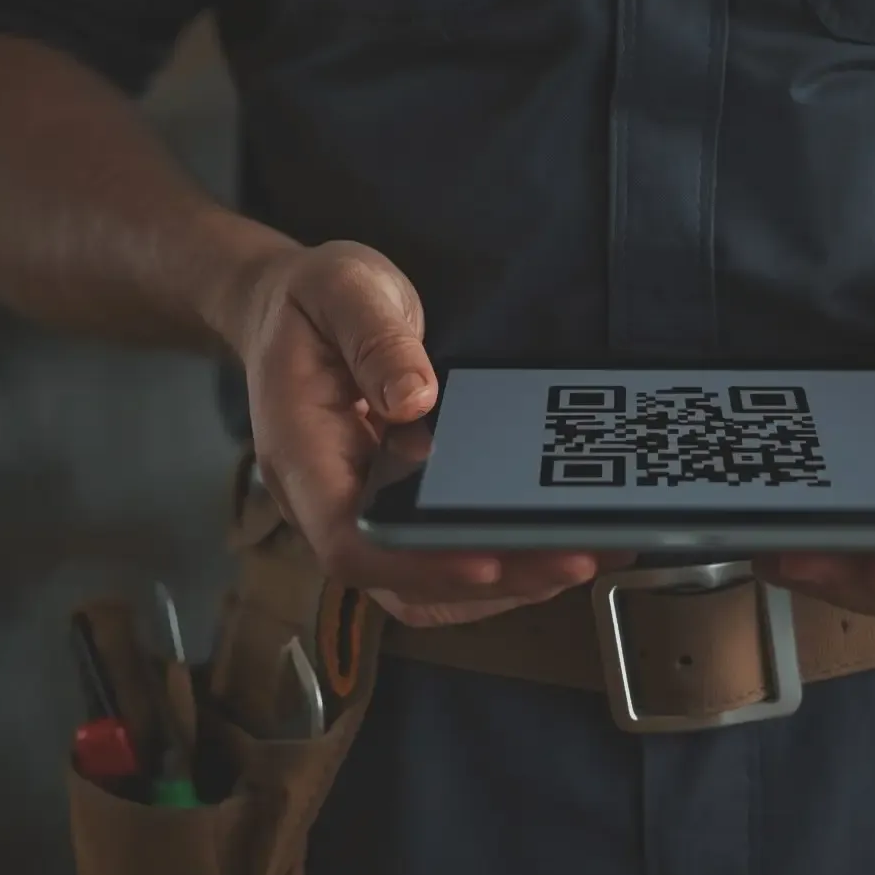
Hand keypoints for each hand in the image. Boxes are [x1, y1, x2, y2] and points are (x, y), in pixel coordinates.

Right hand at [232, 240, 627, 625]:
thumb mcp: (345, 291)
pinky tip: (556, 541)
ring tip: (583, 556)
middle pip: (401, 582)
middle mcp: (328, 500)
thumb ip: (377, 340)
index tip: (485, 561)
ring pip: (429, 584)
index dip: (414, 563)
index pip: (348, 542)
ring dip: (507, 582)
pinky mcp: (397, 504)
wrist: (291, 304)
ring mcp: (364, 508)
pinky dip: (502, 559)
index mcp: (302, 455)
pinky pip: (444, 555)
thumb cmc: (313, 300)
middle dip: (492, 581)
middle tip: (573, 559)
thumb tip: (415, 398)